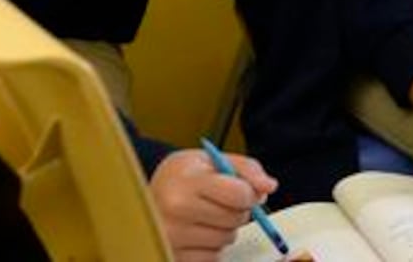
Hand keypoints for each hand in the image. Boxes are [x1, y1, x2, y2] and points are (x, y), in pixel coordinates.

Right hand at [150, 148, 276, 261]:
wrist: (143, 195)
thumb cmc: (184, 176)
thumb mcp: (213, 160)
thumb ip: (247, 169)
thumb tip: (269, 187)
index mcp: (188, 180)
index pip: (239, 194)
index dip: (250, 193)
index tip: (242, 190)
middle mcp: (176, 209)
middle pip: (236, 218)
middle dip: (238, 210)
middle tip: (221, 201)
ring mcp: (172, 236)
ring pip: (227, 239)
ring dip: (226, 229)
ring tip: (207, 215)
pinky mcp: (173, 255)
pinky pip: (212, 257)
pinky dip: (212, 247)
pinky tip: (198, 232)